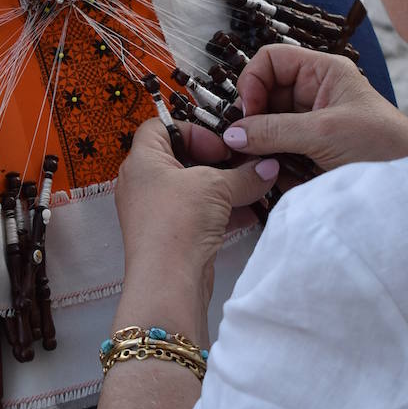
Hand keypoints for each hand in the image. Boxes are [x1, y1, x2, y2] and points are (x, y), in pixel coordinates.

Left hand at [115, 119, 278, 290]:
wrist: (168, 281)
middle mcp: (144, 184)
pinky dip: (223, 211)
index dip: (192, 130)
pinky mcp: (173, 235)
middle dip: (216, 162)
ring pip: (194, 189)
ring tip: (252, 188)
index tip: (219, 143)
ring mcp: (157, 211)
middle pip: (181, 158)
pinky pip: (199, 214)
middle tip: (240, 164)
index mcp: (142, 161)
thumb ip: (244, 174)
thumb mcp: (216, 187)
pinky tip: (250, 211)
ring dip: (224, 188)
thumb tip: (264, 168)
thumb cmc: (176, 224)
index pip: (160, 127)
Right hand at [228, 46, 407, 169]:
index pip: (271, 61)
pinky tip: (271, 177)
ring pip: (266, 127)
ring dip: (259, 145)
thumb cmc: (383, 146)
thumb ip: (275, 131)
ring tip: (256, 165)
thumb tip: (232, 134)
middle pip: (264, 95)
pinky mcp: (309, 153)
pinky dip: (270, 163)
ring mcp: (310, 125)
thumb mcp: (325, 132)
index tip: (248, 114)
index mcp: (322, 72)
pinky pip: (277, 151)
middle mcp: (313, 94)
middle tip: (243, 146)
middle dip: (252, 119)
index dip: (253, 82)